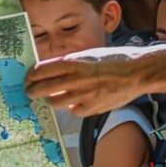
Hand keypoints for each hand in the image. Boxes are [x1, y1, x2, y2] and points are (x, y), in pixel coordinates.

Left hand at [26, 46, 150, 115]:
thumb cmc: (114, 60)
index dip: (31, 76)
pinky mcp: (92, 108)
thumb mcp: (88, 55)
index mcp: (72, 62)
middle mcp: (74, 79)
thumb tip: (51, 70)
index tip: (28, 79)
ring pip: (55, 102)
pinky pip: (74, 111)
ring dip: (51, 100)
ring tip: (53, 98)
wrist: (137, 72)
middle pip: (41, 89)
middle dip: (32, 91)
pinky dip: (73, 107)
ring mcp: (83, 95)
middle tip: (30, 92)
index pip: (40, 71)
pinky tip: (76, 102)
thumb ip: (70, 64)